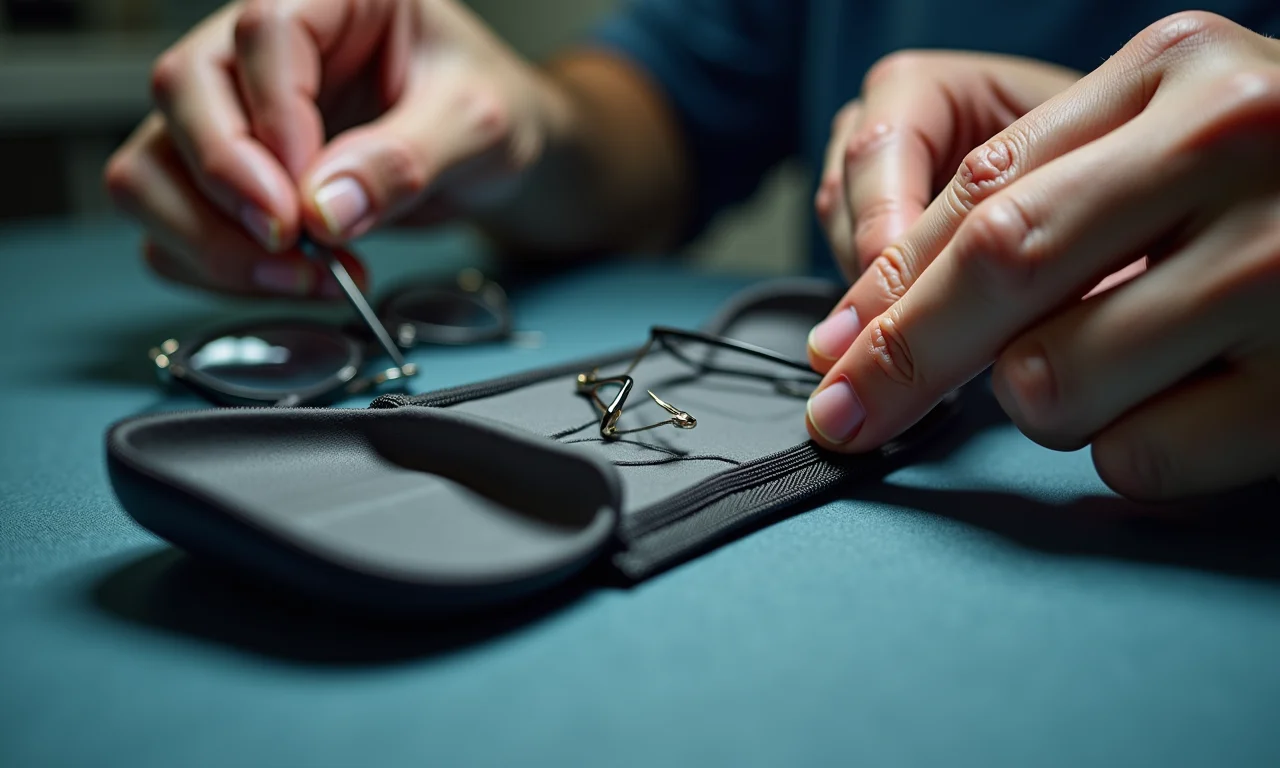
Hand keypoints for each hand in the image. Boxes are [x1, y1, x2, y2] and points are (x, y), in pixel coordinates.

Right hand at [105, 0, 565, 298]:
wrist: (495, 154)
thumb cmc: (490, 111)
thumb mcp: (476, 125)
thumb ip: (406, 160)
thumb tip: (327, 206)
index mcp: (331, 0)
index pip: (263, 35)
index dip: (274, 122)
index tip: (305, 200)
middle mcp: (264, 49)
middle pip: (182, 92)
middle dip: (227, 186)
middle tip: (292, 244)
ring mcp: (236, 112)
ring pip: (155, 165)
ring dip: (210, 240)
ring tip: (303, 275)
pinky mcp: (229, 177)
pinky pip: (173, 223)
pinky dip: (218, 268)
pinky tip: (295, 279)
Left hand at [805, 11, 1279, 500]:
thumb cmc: (1277, 190)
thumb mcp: (1165, 145)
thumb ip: (1032, 200)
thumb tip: (860, 324)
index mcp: (1178, 70)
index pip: (979, 195)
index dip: (883, 293)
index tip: (828, 363)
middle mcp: (1240, 139)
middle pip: (1001, 269)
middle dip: (903, 361)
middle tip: (843, 424)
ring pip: (1057, 382)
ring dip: (1053, 404)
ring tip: (1133, 365)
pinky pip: (1141, 459)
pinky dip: (1139, 454)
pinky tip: (1200, 406)